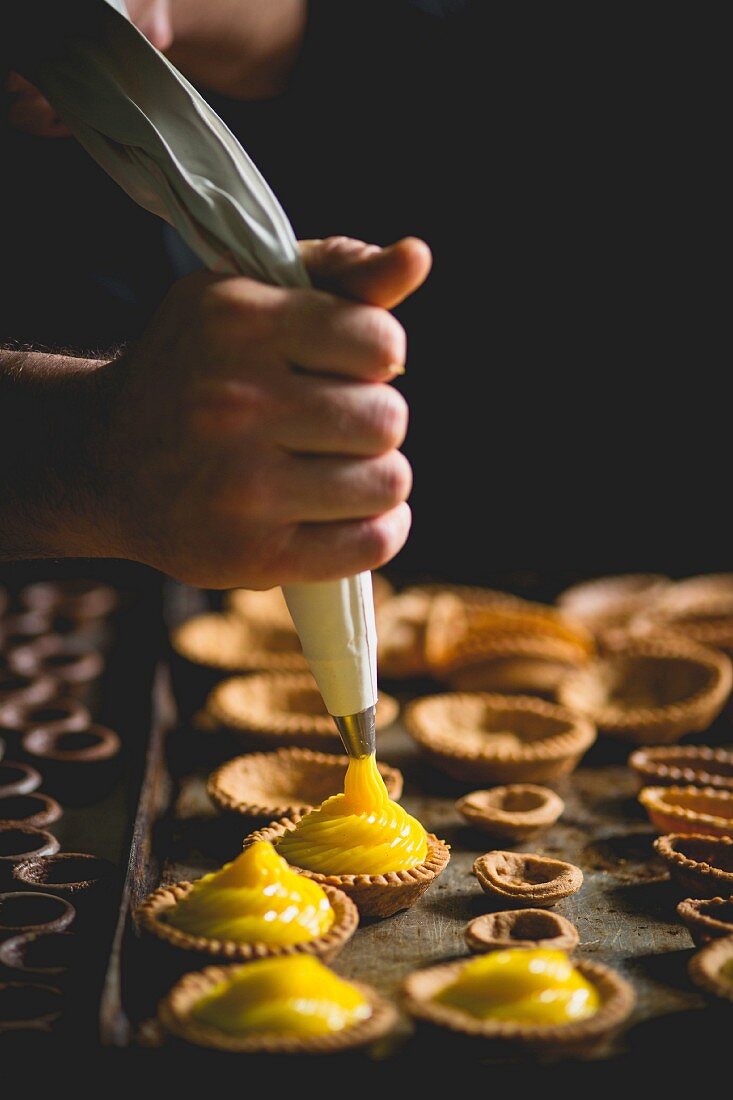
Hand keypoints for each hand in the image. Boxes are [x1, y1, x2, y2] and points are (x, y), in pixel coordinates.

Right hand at [96, 237, 430, 587]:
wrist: (103, 461)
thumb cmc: (195, 370)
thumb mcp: (250, 297)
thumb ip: (340, 273)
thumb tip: (417, 256)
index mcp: (239, 324)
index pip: (380, 344)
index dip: (378, 356)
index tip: (347, 368)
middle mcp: (237, 404)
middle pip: (388, 418)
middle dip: (373, 420)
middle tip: (335, 426)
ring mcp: (242, 487)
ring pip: (388, 482)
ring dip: (377, 476)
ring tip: (339, 469)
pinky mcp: (251, 555)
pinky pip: (370, 544)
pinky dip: (379, 531)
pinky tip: (350, 513)